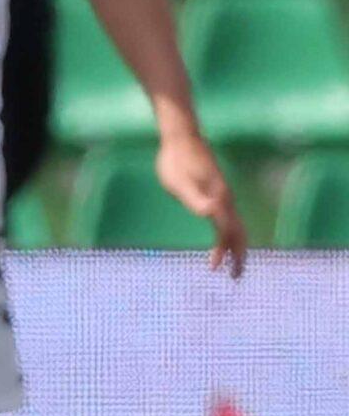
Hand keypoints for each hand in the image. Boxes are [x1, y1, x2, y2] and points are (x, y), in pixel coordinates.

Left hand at [156, 129, 246, 277]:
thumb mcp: (178, 183)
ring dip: (234, 247)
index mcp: (218, 199)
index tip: (215, 269)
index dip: (224, 251)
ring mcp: (222, 195)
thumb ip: (195, 198)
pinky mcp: (216, 192)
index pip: (228, 231)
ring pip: (235, 226)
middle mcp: (225, 198)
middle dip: (239, 255)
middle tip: (236, 278)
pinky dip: (227, 235)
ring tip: (228, 266)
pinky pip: (227, 219)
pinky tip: (220, 241)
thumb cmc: (175, 160)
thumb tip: (211, 212)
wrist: (180, 138)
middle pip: (239, 232)